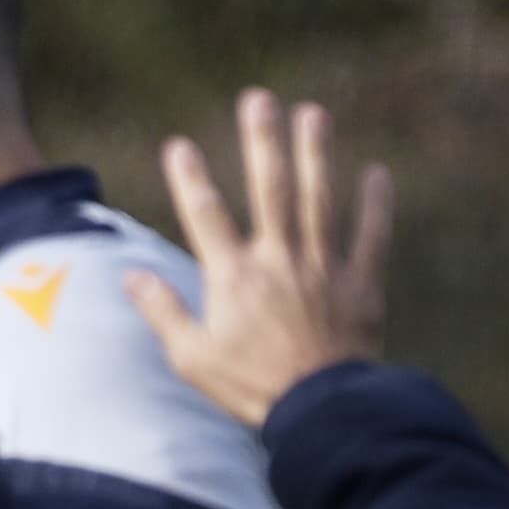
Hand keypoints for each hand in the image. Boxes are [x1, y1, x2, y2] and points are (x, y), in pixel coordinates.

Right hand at [130, 89, 391, 426]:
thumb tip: (131, 277)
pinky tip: (377, 172)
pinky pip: (371, 236)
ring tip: (313, 113)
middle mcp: (278, 260)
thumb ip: (163, 312)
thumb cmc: (249, 387)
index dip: (190, 178)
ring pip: (319, 200)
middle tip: (259, 98)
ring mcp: (323, 268)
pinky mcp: (360, 284)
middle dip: (262, 141)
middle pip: (270, 189)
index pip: (206, 216)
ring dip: (316, 154)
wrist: (320, 410)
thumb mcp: (191, 358)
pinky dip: (376, 204)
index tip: (179, 143)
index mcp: (233, 278)